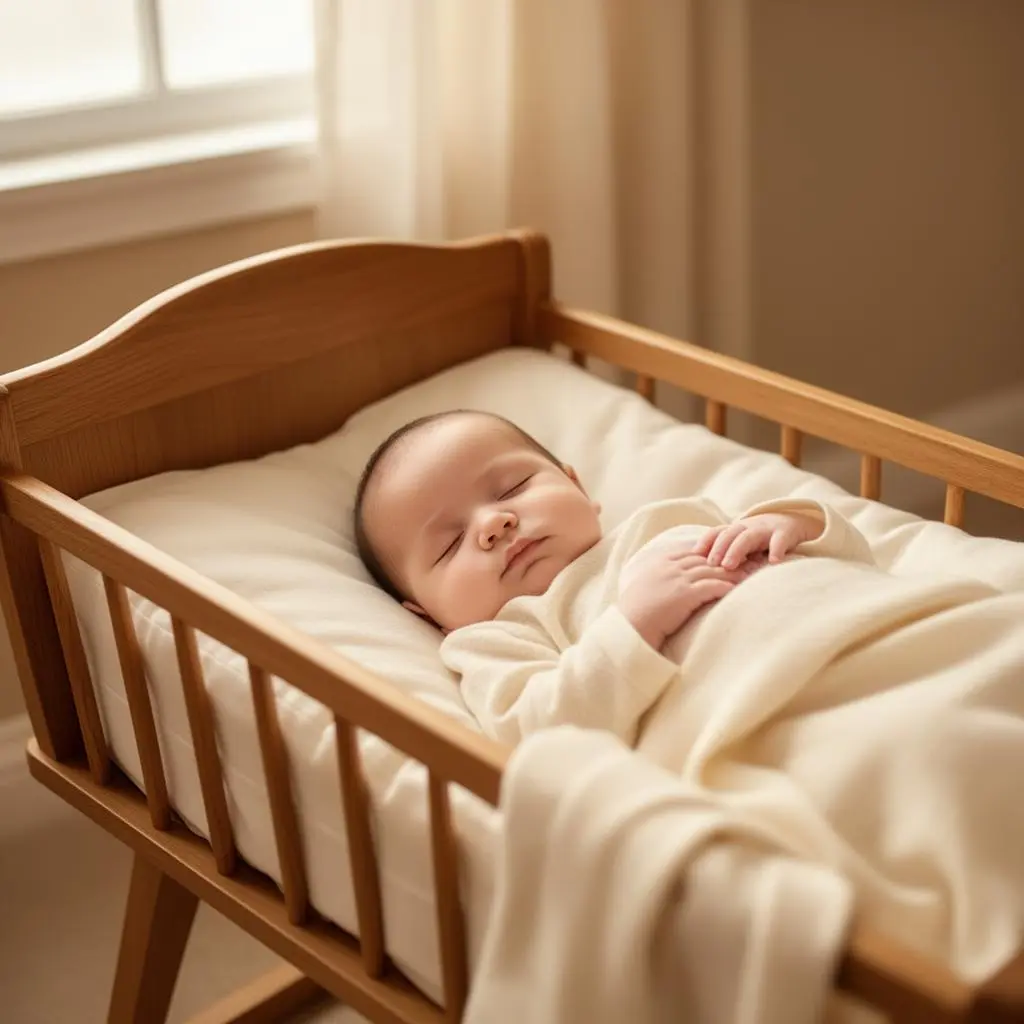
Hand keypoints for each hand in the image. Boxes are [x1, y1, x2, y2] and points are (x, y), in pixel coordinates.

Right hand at [619, 537, 749, 650]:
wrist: (627, 628)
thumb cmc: (636, 614)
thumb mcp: (646, 588)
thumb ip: (661, 579)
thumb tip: (675, 584)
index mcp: (660, 561)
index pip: (693, 550)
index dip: (713, 550)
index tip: (729, 552)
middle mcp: (670, 566)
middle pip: (707, 557)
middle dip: (730, 557)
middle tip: (749, 560)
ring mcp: (676, 579)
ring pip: (712, 570)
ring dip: (734, 571)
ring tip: (752, 574)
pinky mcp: (683, 594)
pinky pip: (711, 586)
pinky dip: (727, 586)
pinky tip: (739, 588)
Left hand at [692, 512, 822, 569]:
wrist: (791, 520)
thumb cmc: (759, 538)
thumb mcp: (741, 542)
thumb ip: (725, 553)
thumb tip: (699, 572)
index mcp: (734, 529)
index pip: (715, 533)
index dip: (704, 543)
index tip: (693, 557)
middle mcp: (747, 527)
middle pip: (728, 535)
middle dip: (717, 549)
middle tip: (710, 565)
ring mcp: (765, 529)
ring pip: (748, 537)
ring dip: (736, 550)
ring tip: (729, 566)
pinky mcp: (784, 533)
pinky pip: (780, 541)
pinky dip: (776, 550)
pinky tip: (773, 562)